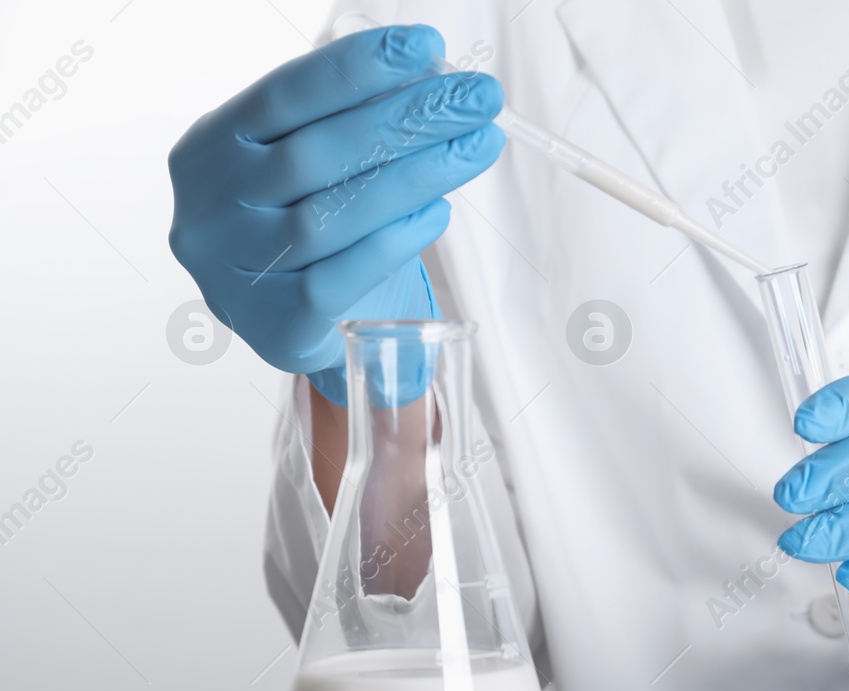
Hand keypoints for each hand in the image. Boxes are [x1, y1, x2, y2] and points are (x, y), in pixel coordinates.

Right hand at [167, 24, 504, 404]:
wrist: (282, 320)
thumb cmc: (298, 224)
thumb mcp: (303, 163)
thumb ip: (346, 122)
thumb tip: (427, 76)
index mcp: (210, 149)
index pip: (284, 95)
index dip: (356, 67)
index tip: (426, 45)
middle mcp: (211, 209)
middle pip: (319, 153)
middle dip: (408, 118)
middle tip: (479, 97)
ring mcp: (238, 272)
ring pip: (334, 215)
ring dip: (417, 175)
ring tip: (477, 145)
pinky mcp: (276, 327)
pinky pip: (342, 279)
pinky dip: (393, 241)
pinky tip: (438, 212)